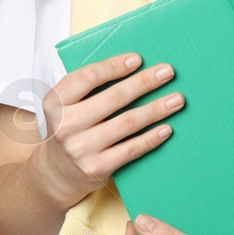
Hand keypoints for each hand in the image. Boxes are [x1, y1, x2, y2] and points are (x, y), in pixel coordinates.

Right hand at [30, 53, 185, 206]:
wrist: (56, 174)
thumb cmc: (69, 130)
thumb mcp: (66, 106)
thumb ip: (89, 88)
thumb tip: (134, 67)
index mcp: (56, 102)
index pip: (87, 77)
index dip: (113, 66)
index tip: (138, 59)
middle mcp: (66, 125)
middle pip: (113, 98)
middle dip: (145, 82)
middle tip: (168, 72)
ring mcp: (82, 148)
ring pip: (127, 123)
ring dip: (156, 109)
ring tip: (177, 100)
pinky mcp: (97, 168)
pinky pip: (131, 149)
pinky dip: (152, 138)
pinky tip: (167, 128)